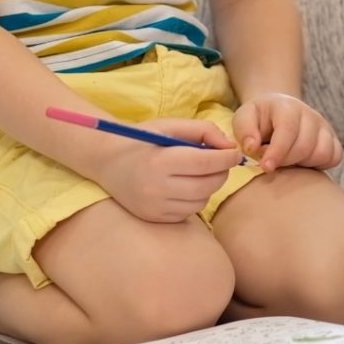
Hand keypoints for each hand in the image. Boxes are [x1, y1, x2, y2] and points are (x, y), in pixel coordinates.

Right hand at [94, 117, 241, 222]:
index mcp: (160, 161)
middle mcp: (156, 188)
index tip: (235, 152)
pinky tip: (186, 185)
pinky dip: (195, 199)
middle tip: (222, 161)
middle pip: (207, 185)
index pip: (206, 164)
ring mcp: (153, 207)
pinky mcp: (153, 218)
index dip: (227, 158)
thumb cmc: (144, 138)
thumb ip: (204, 130)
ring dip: (210, 186)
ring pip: (201, 201)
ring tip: (200, 172)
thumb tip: (230, 146)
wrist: (107, 161)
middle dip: (222, 172)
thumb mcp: (172, 125)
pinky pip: (188, 212)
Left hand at [232, 93, 342, 171]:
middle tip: (271, 162)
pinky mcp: (333, 138)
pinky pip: (335, 156)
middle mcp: (310, 114)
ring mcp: (324, 126)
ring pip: (322, 152)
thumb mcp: (244, 117)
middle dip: (285, 160)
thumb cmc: (259, 118)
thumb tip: (252, 147)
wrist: (277, 111)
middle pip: (305, 145)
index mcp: (287, 107)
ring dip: (303, 163)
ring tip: (287, 160)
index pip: (288, 129)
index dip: (278, 151)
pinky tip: (303, 163)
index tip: (266, 167)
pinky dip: (321, 164)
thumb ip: (244, 130)